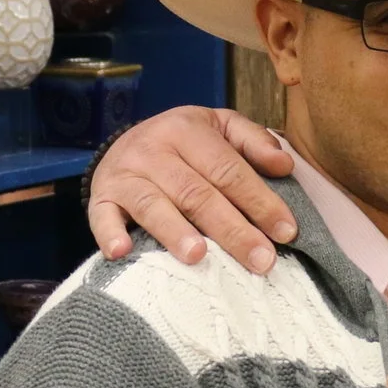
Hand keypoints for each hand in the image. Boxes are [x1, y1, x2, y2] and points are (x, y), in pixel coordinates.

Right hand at [88, 106, 295, 273]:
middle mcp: (154, 149)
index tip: (286, 232)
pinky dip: (110, 233)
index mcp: (187, 129)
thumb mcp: (219, 127)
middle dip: (233, 230)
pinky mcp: (101, 197)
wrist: (124, 142)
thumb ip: (254, 141)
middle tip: (261, 260)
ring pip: (153, 205)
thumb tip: (285, 164)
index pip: (229, 169)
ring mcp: (125, 174)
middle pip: (197, 194)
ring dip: (175, 232)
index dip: (260, 201)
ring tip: (199, 257)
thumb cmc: (185, 143)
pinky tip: (123, 251)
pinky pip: (102, 217)